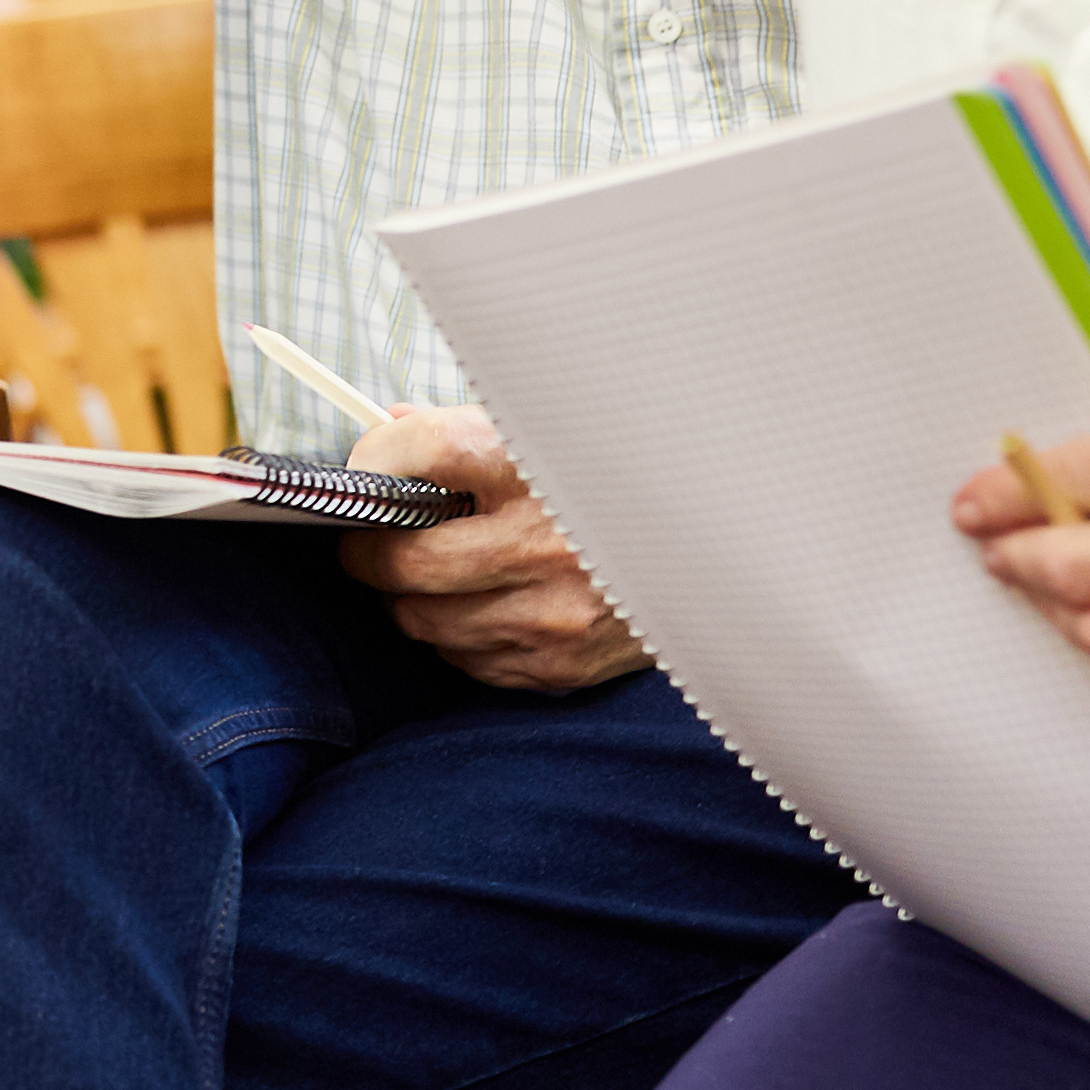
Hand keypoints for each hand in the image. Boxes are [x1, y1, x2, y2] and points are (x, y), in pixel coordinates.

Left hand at [336, 406, 649, 692]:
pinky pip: (466, 658)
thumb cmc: (619, 483)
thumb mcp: (550, 433)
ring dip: (410, 597)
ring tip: (429, 572)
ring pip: (421, 618)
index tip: (364, 474)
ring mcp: (555, 609)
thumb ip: (465, 430)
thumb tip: (389, 427)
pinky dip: (457, 633)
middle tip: (367, 539)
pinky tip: (482, 604)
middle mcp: (547, 540)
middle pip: (405, 558)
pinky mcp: (562, 661)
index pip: (423, 450)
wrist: (724, 550)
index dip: (377, 460)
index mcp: (541, 463)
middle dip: (368, 550)